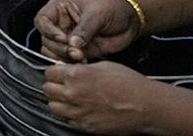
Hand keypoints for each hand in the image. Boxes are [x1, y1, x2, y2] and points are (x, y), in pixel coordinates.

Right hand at [35, 0, 143, 61]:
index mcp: (60, 9)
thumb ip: (83, 30)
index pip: (42, 20)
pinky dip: (72, 64)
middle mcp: (60, 24)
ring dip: (64, 58)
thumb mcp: (96, 14)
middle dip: (59, 48)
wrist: (131, 19)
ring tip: (81, 58)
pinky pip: (67, 61)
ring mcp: (68, 39)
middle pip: (46, 40)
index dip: (48, 31)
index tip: (62, 38)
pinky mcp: (78, 51)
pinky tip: (84, 62)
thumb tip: (72, 44)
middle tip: (75, 52)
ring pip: (54, 53)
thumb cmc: (113, 8)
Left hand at [43, 62, 162, 134]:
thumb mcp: (103, 65)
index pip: (49, 72)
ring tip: (71, 97)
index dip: (55, 71)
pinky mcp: (84, 126)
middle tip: (64, 84)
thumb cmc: (129, 84)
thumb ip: (81, 68)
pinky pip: (67, 120)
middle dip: (54, 85)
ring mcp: (77, 113)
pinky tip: (81, 108)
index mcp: (76, 76)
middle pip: (47, 90)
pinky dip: (70, 114)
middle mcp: (73, 95)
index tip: (59, 72)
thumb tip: (70, 69)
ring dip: (59, 101)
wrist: (145, 106)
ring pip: (53, 106)